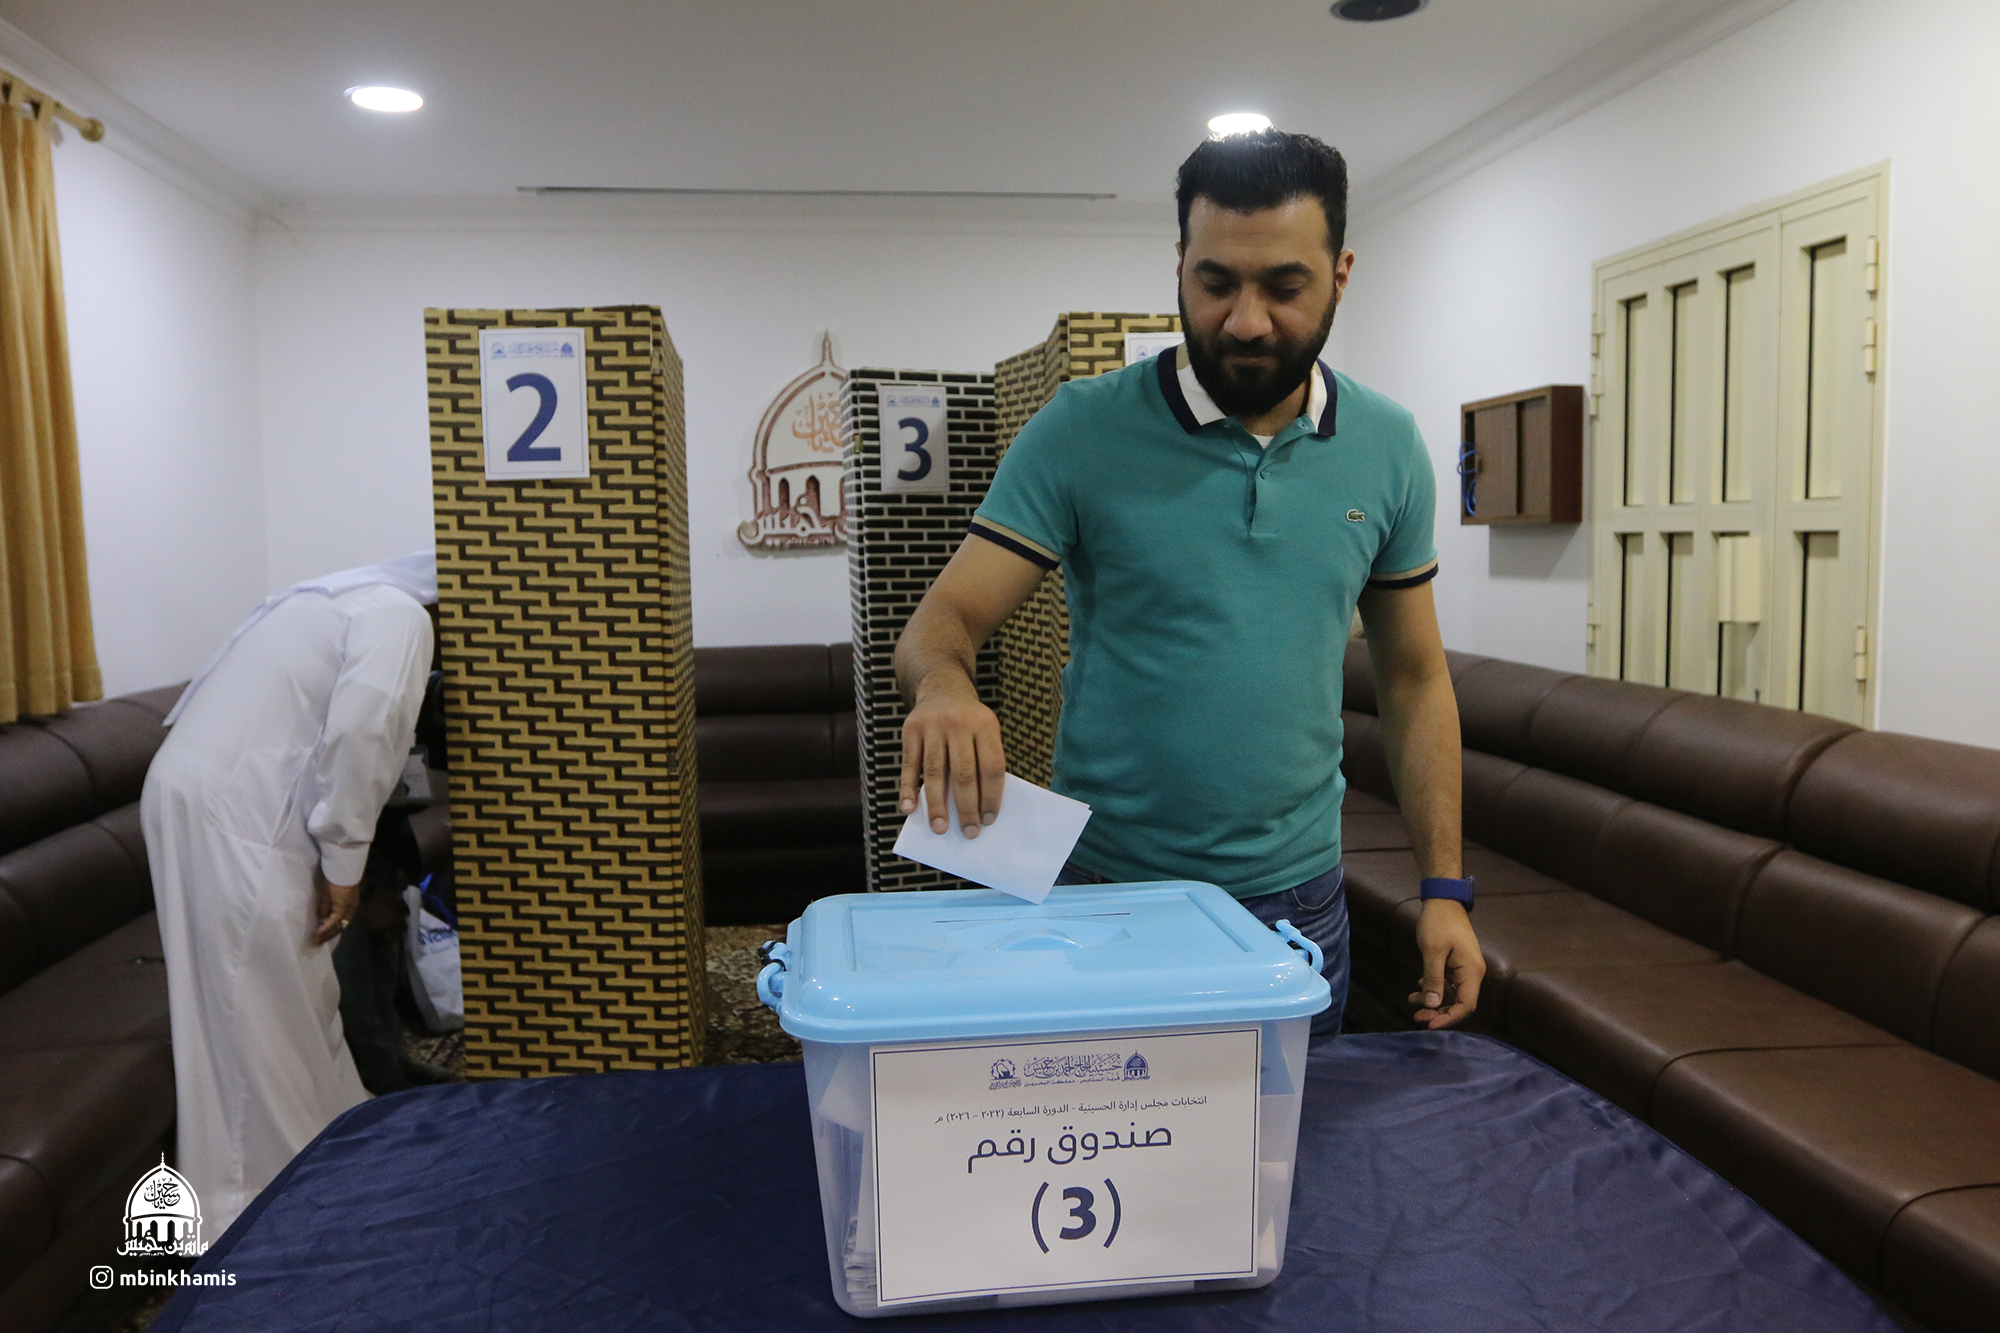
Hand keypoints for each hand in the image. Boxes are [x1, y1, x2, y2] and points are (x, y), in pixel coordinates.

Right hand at [313, 875, 360, 945]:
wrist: (342, 868)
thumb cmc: (335, 877)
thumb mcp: (328, 894)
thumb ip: (326, 905)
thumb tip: (321, 917)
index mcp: (350, 904)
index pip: (342, 921)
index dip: (332, 929)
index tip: (323, 936)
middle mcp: (351, 908)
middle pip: (340, 926)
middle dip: (328, 936)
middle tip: (317, 943)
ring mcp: (348, 909)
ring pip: (337, 926)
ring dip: (325, 935)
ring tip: (315, 942)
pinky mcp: (342, 907)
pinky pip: (333, 922)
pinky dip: (324, 929)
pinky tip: (316, 934)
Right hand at [898, 674, 1005, 838]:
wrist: (942, 688)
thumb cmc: (969, 722)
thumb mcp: (985, 732)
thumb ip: (983, 762)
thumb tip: (977, 809)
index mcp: (986, 725)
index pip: (991, 767)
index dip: (991, 797)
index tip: (988, 821)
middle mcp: (959, 724)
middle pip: (964, 774)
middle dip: (966, 808)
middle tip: (968, 833)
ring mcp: (932, 726)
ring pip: (935, 773)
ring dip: (937, 805)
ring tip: (940, 828)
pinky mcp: (910, 730)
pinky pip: (909, 765)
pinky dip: (908, 789)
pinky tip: (909, 808)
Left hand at [1408, 899, 1483, 1029]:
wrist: (1443, 901)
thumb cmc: (1438, 923)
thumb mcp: (1432, 952)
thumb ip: (1433, 980)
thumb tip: (1432, 1005)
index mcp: (1472, 972)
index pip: (1466, 1005)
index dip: (1449, 1018)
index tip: (1430, 1025)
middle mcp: (1472, 973)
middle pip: (1460, 1003)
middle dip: (1439, 1012)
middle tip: (1417, 1016)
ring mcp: (1465, 969)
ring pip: (1452, 994)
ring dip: (1434, 1001)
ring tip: (1412, 1002)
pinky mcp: (1457, 964)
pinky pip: (1448, 983)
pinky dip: (1434, 988)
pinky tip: (1417, 988)